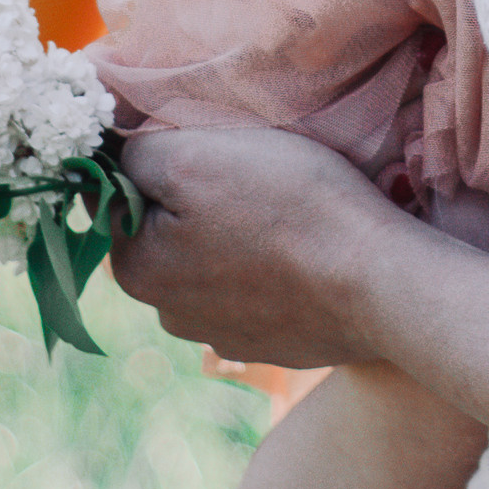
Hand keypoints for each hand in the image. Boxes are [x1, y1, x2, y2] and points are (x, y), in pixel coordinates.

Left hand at [111, 126, 410, 369]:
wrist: (381, 282)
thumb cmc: (287, 206)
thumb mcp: (194, 154)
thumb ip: (135, 154)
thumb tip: (107, 156)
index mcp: (138, 271)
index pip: (118, 197)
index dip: (156, 160)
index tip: (205, 144)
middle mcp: (171, 315)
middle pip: (166, 233)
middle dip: (196, 202)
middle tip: (251, 173)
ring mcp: (225, 336)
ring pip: (212, 264)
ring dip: (235, 238)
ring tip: (284, 212)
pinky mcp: (275, 344)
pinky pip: (259, 292)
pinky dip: (273, 270)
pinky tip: (304, 252)